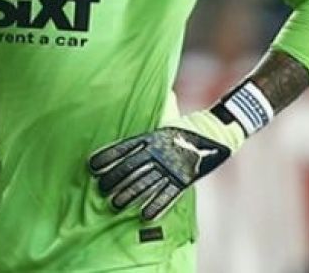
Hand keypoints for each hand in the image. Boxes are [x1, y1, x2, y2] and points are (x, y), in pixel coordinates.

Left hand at [87, 109, 244, 220]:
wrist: (216, 131)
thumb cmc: (185, 122)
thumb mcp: (166, 112)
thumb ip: (151, 106)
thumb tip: (136, 92)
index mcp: (152, 136)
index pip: (125, 147)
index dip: (108, 156)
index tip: (92, 165)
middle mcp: (159, 153)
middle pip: (132, 168)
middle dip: (115, 180)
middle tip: (102, 190)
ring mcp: (171, 167)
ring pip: (146, 184)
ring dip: (130, 195)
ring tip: (116, 204)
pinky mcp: (184, 179)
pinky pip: (168, 195)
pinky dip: (156, 206)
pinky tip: (144, 215)